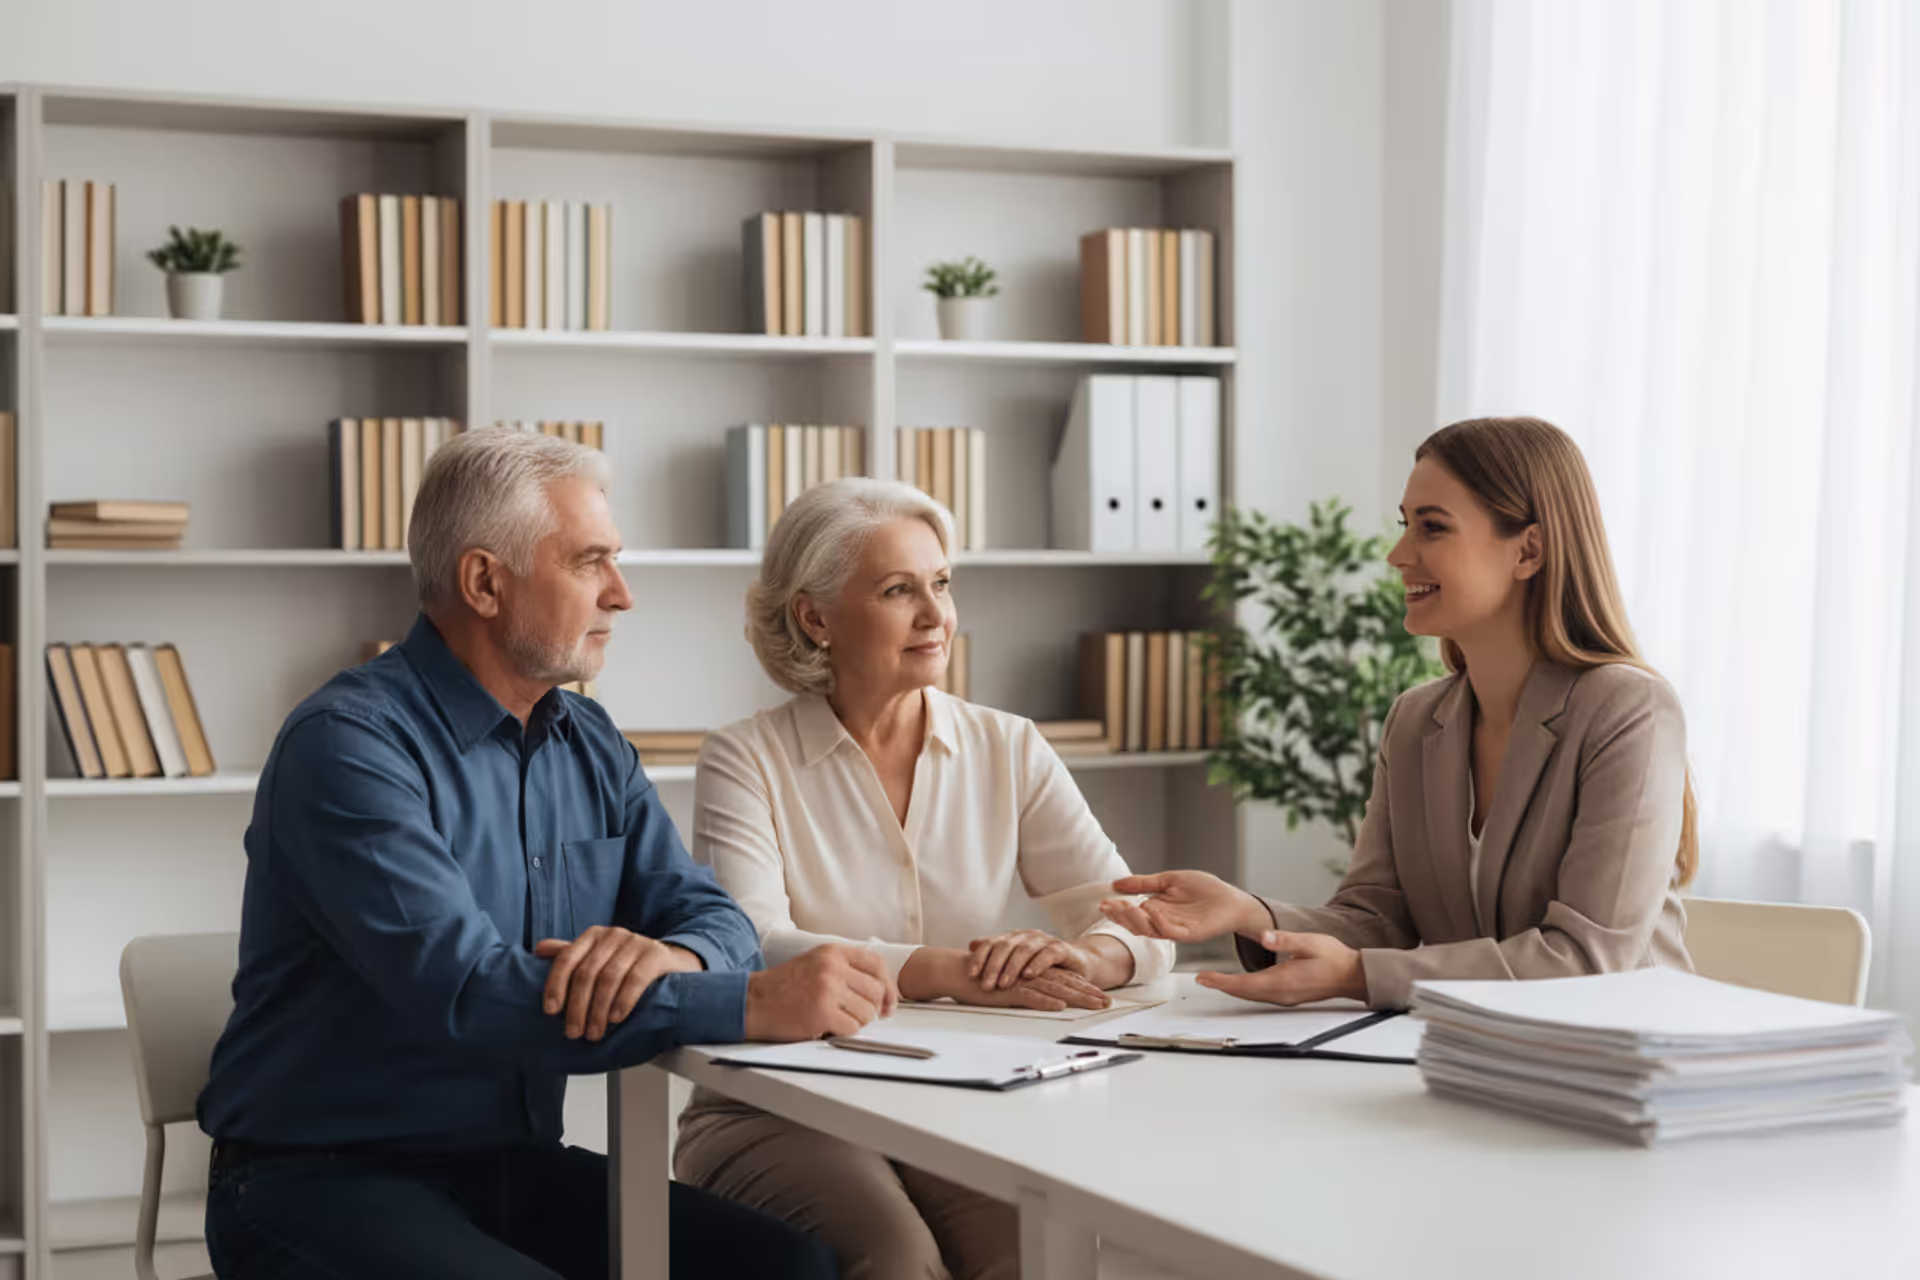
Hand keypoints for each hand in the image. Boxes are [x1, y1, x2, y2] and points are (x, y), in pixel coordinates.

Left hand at [535, 927, 700, 1041]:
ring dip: (598, 1010)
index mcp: (593, 935)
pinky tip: (616, 1018)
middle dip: (577, 1007)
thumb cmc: (628, 964)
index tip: (550, 1011)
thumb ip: (571, 955)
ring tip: (594, 1033)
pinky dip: (623, 1001)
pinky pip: (635, 979)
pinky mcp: (655, 954)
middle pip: (586, 973)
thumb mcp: (598, 958)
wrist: (671, 962)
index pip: (567, 958)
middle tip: (574, 1032)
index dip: (555, 985)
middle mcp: (613, 935)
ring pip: (608, 978)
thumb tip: (538, 950)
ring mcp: (636, 942)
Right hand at [744, 944, 898, 1041]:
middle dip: (870, 1009)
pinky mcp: (822, 1012)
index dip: (887, 987)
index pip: (876, 964)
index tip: (887, 1003)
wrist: (752, 1001)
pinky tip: (826, 1026)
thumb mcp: (815, 963)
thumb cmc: (783, 986)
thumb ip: (845, 969)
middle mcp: (833, 967)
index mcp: (833, 952)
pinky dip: (842, 1032)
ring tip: (835, 1019)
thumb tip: (881, 991)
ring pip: (866, 1013)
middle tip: (854, 1016)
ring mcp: (828, 989)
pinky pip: (852, 1028)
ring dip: (855, 1022)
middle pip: (875, 991)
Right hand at [898, 947, 1110, 1011]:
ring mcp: (1020, 981)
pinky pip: (1030, 995)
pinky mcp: (1007, 989)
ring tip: (1095, 1004)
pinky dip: (1046, 1001)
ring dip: (1076, 997)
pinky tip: (1060, 1006)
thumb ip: (1026, 991)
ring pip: (1054, 989)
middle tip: (1108, 1002)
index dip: (1084, 987)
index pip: (1064, 979)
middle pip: (1066, 983)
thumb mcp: (1009, 986)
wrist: (957, 972)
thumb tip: (1045, 1001)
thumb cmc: (982, 981)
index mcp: (1032, 972)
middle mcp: (1030, 974)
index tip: (1102, 997)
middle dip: (1088, 993)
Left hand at [965, 930, 1096, 990]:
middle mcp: (1026, 936)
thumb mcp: (1017, 961)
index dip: (980, 958)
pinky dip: (1037, 964)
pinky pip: (1047, 954)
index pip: (991, 943)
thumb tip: (971, 944)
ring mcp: (1043, 941)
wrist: (1076, 961)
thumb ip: (996, 953)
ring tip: (1003, 984)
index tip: (971, 975)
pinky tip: (1028, 975)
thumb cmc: (1043, 964)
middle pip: (1005, 946)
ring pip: (1024, 950)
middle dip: (993, 966)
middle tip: (985, 984)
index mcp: (1013, 937)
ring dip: (1012, 968)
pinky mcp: (1061, 949)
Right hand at [1100, 871, 1271, 943]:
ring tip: (1127, 906)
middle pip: (1135, 924)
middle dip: (1121, 916)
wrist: (1230, 899)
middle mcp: (1161, 922)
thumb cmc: (1204, 888)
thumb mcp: (1169, 880)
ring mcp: (1174, 929)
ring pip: (1149, 930)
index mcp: (1155, 909)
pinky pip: (1170, 931)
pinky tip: (1153, 910)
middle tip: (1110, 906)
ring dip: (1136, 920)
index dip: (1116, 909)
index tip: (1103, 902)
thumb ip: (1143, 883)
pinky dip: (1160, 922)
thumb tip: (1115, 884)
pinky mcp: (1189, 934)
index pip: (1130, 913)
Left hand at [1195, 931, 1367, 1005]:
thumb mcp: (1310, 942)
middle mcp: (1281, 994)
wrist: (1352, 975)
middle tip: (1202, 979)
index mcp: (1283, 980)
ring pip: (1251, 995)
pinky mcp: (1289, 996)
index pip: (1244, 984)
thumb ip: (1286, 940)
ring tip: (1214, 981)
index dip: (1221, 981)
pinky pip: (1260, 995)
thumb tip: (1265, 937)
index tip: (1203, 977)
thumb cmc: (1334, 958)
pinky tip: (1240, 984)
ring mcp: (1285, 997)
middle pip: (1244, 993)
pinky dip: (1245, 989)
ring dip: (1232, 988)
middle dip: (1221, 986)